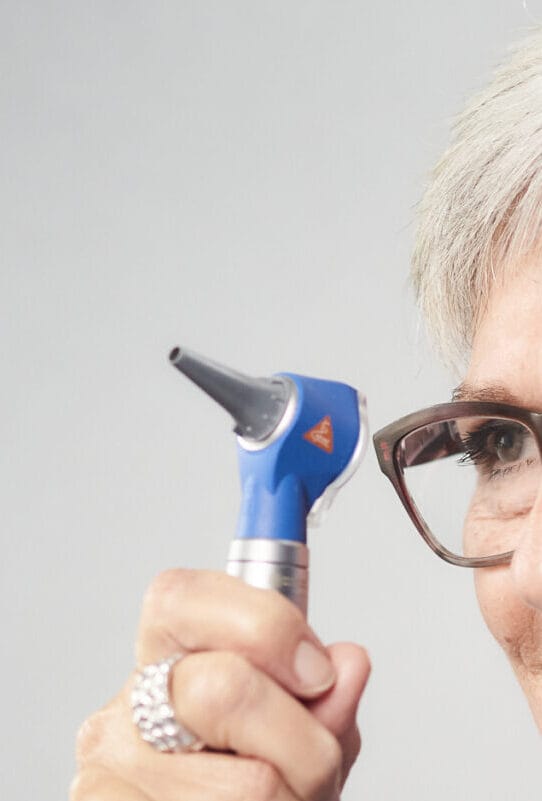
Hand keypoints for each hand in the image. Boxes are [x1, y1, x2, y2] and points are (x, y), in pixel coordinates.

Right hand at [71, 569, 370, 800]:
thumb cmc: (253, 787)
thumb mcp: (300, 733)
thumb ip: (324, 698)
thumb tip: (348, 664)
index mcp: (168, 659)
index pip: (182, 597)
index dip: (266, 625)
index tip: (318, 672)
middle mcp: (128, 707)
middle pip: (224, 688)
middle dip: (301, 740)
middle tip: (315, 768)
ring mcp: (112, 769)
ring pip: (248, 784)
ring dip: (293, 800)